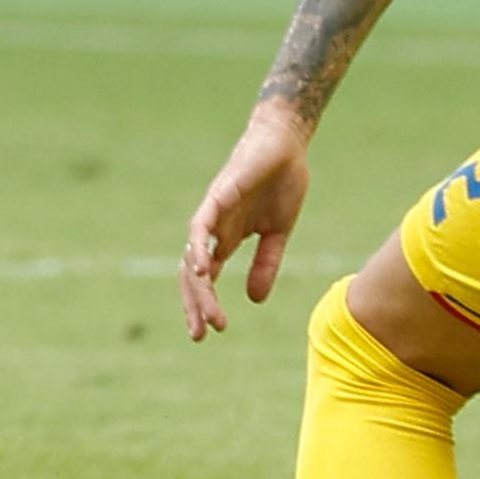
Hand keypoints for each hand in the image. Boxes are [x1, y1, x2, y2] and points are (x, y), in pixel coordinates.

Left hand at [181, 101, 311, 339]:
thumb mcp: (278, 233)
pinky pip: (201, 225)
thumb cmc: (280, 183)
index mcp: (227, 239)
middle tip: (199, 334)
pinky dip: (198, 247)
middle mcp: (213, 229)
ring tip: (206, 311)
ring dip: (198, 285)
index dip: (204, 304)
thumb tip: (253, 299)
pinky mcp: (219, 195)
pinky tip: (202, 268)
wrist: (286, 143)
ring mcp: (213, 212)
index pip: (205, 278)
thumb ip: (266, 264)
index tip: (211, 331)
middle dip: (195, 304)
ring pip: (194, 255)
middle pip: (193, 273)